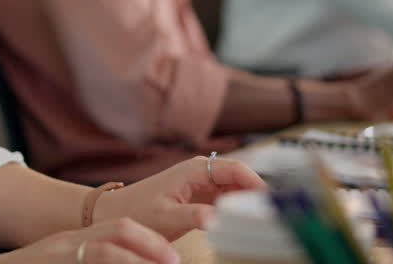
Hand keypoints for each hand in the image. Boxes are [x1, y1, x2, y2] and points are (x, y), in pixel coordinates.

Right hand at [0, 217, 178, 263]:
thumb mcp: (61, 262)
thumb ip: (90, 258)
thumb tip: (128, 260)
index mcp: (74, 242)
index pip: (119, 229)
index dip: (150, 240)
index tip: (172, 256)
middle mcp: (67, 242)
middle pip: (119, 229)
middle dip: (152, 243)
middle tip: (175, 260)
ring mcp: (57, 252)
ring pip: (106, 246)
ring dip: (138, 256)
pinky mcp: (48, 260)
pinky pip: (91, 259)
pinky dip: (115, 263)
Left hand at [93, 156, 266, 241]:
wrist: (119, 213)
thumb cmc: (138, 210)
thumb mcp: (166, 216)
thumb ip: (193, 216)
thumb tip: (217, 218)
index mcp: (197, 169)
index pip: (238, 169)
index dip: (258, 183)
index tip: (273, 201)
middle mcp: (204, 172)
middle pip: (243, 179)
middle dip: (259, 194)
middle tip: (273, 216)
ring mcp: (205, 184)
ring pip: (239, 190)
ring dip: (251, 203)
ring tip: (263, 222)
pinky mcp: (204, 197)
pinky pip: (230, 201)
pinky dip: (240, 210)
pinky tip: (246, 224)